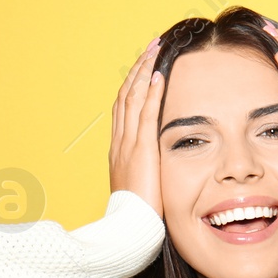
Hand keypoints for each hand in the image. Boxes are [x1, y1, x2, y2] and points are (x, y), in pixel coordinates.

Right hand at [109, 38, 166, 217]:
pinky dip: (150, 92)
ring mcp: (128, 145)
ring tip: (156, 50)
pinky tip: (158, 75)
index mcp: (119, 150)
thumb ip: (147, 172)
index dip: (134, 85)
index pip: (125, 108)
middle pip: (126, 96)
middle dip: (138, 69)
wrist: (127, 230)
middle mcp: (120, 142)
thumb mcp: (141, 188)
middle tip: (151, 47)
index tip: (145, 67)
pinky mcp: (140, 151)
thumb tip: (158, 167)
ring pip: (133, 99)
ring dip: (144, 71)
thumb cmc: (137, 216)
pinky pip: (145, 114)